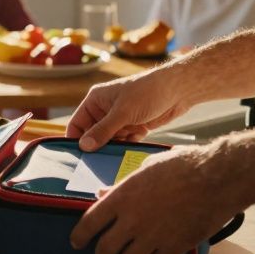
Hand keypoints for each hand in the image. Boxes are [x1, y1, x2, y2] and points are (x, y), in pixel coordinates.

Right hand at [66, 68, 191, 151]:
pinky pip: (125, 142)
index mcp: (96, 100)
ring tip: (116, 157)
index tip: (77, 157)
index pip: (77, 123)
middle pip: (93, 135)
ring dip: (114, 148)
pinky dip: (128, 146)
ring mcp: (121, 119)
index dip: (76, 139)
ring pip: (110, 141)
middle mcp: (106, 110)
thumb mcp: (123, 112)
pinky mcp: (134, 127)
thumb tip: (84, 146)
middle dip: (97, 147)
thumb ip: (103, 130)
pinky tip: (132, 147)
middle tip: (96, 163)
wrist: (178, 90)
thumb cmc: (147, 92)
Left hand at [69, 145, 242, 253]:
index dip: (79, 237)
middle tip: (106, 252)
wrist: (217, 178)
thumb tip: (103, 193)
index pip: (88, 224)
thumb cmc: (183, 166)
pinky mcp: (173, 248)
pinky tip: (161, 250)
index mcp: (122, 197)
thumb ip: (121, 185)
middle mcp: (132, 220)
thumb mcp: (146, 168)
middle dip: (103, 253)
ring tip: (137, 249)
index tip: (77, 242)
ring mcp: (153, 237)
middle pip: (105, 250)